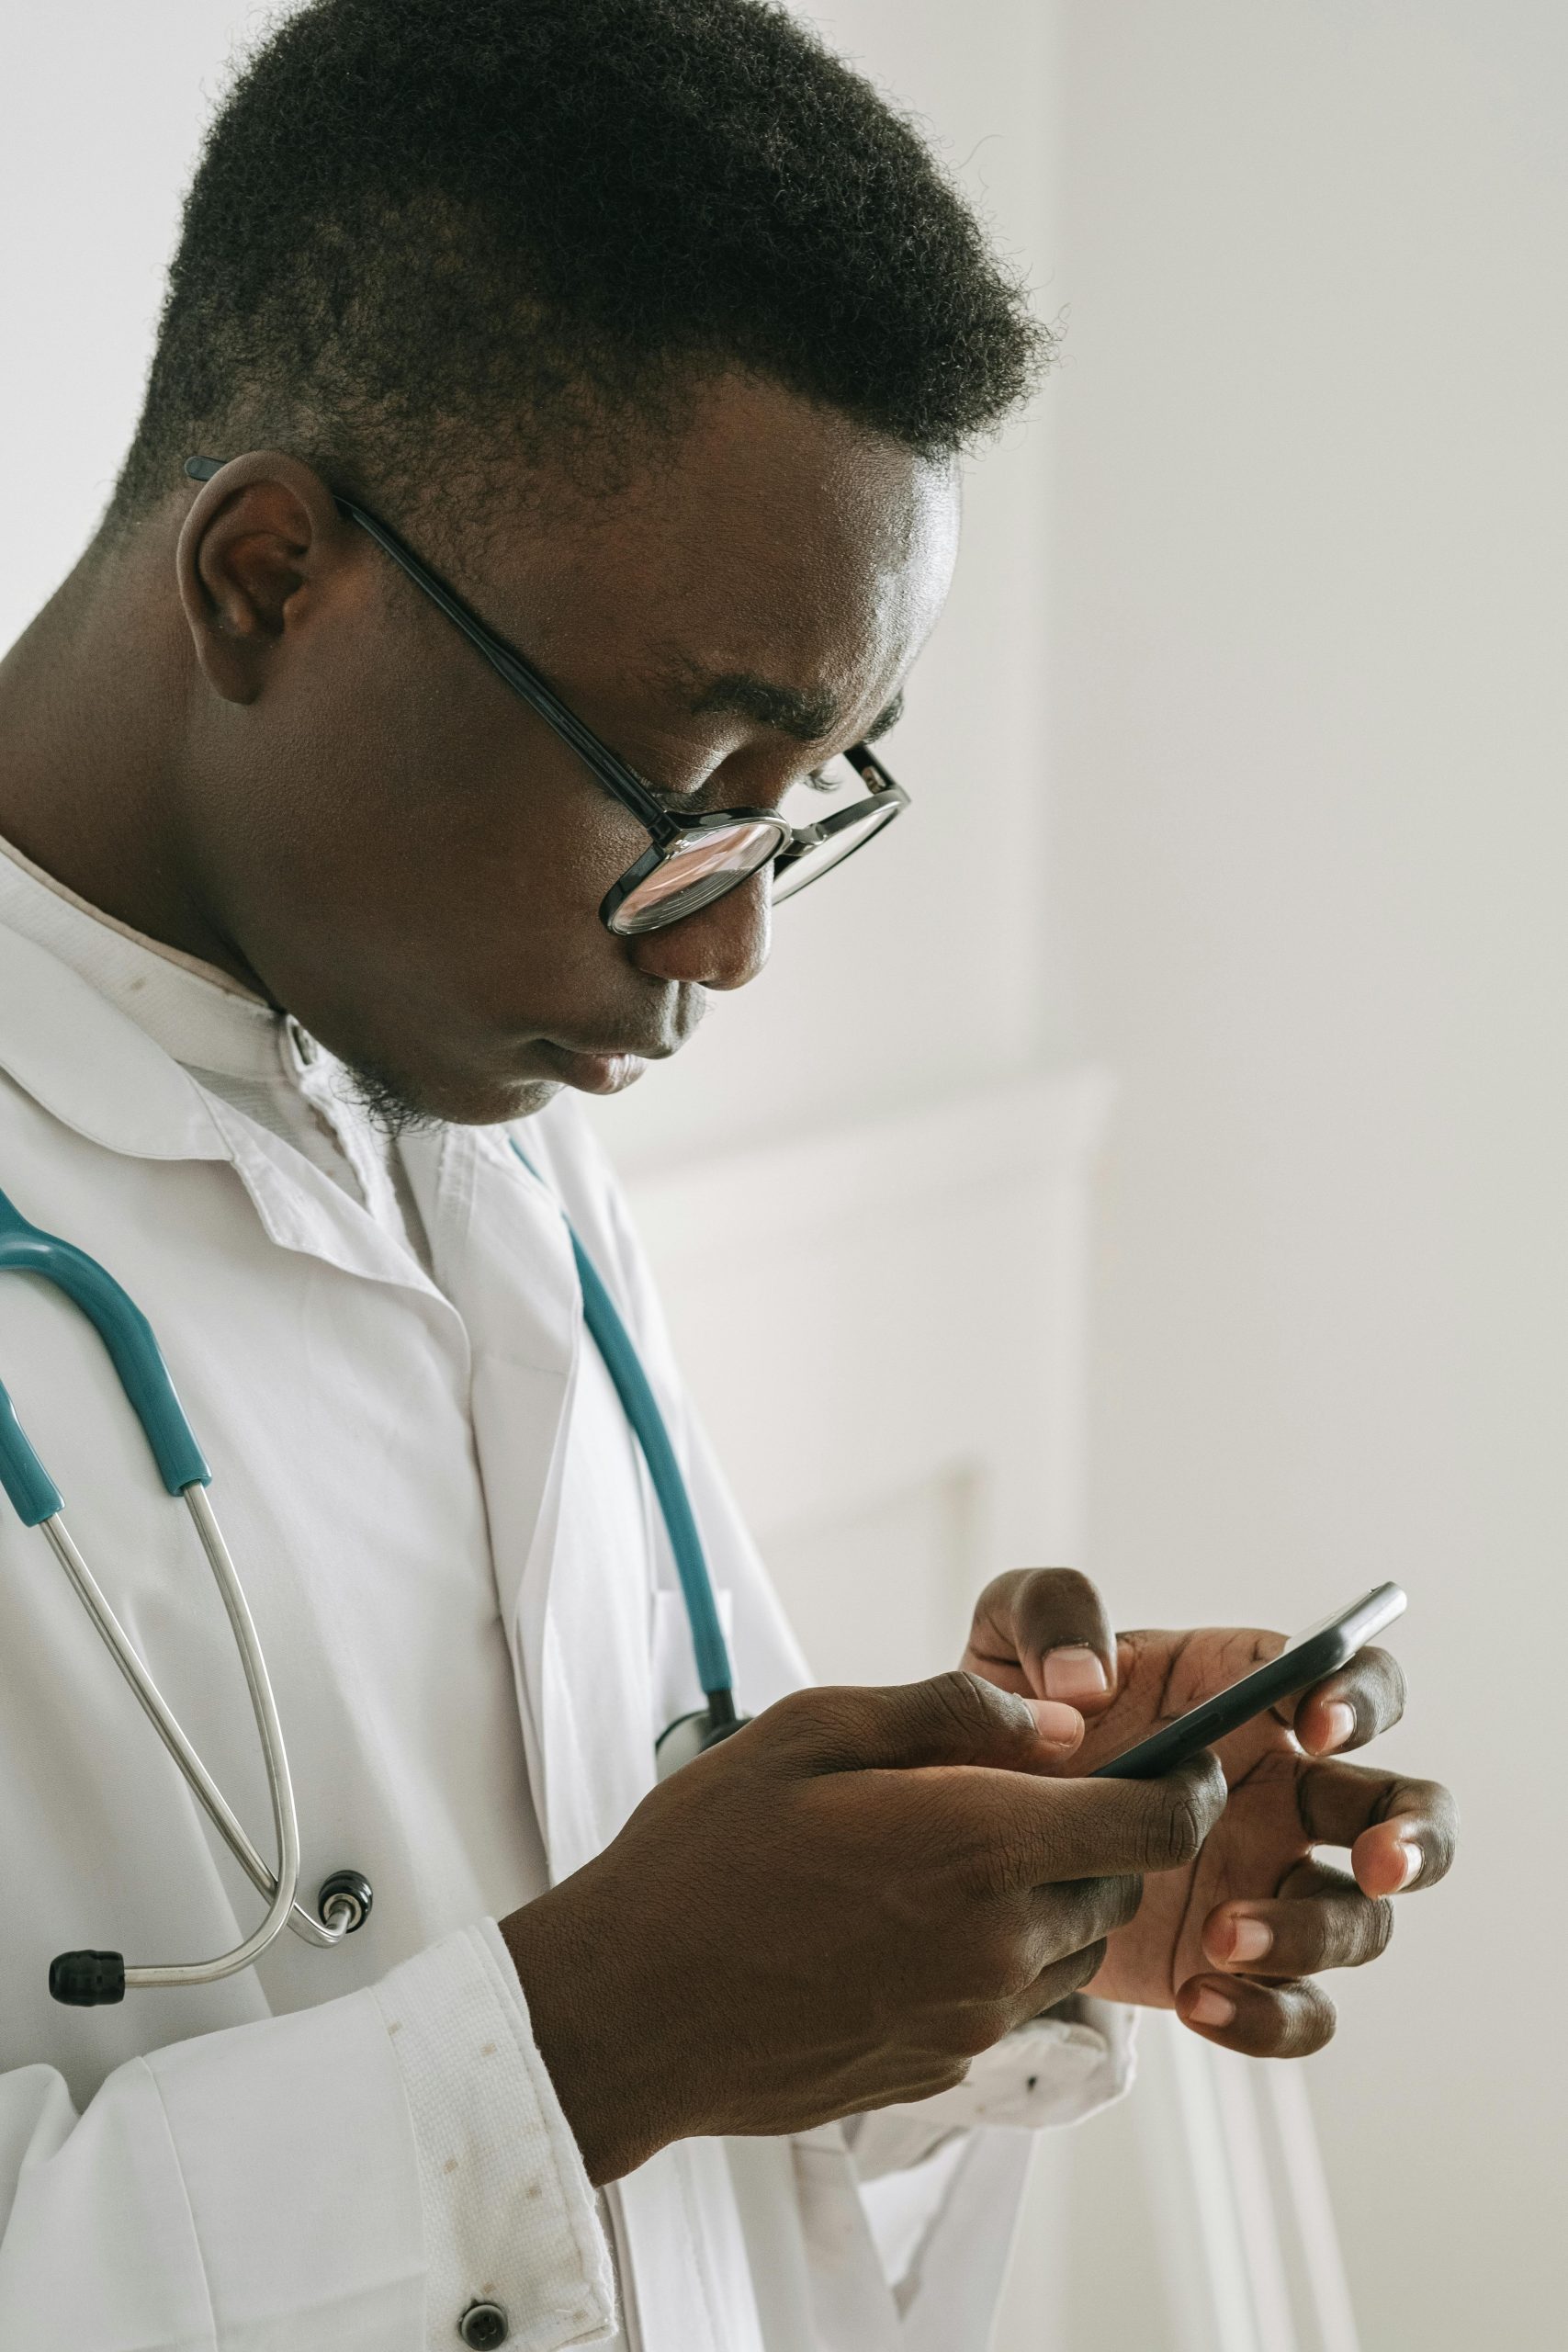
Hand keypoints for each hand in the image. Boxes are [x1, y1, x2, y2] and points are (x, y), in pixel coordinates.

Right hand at [501, 1672, 1224, 2180]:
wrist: (627, 2008)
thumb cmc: (705, 1855)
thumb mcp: (811, 1731)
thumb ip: (949, 1711)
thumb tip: (1057, 1721)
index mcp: (979, 1845)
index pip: (1153, 1822)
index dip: (1183, 1784)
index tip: (1175, 1760)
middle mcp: (998, 1945)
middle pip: (1117, 1887)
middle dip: (1093, 1835)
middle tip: (1012, 1797)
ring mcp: (972, 2021)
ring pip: (1068, 1949)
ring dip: (1042, 1900)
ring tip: (941, 1863)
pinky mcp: (939, 2072)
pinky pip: (1006, 2006)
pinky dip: (988, 1961)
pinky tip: (896, 1928)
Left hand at [963, 1569, 1457, 2057]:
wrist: (965, 1826)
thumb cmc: (1013, 1711)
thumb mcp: (1009, 1633)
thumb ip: (1049, 1614)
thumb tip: (1087, 1682)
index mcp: (1253, 1694)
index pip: (1357, 1681)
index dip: (1360, 1697)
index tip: (1311, 1724)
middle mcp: (1285, 1787)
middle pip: (1409, 1808)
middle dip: (1417, 1835)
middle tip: (1376, 1862)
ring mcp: (1271, 1880)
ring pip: (1363, 1922)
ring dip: (1315, 1933)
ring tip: (1222, 1936)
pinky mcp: (1240, 1964)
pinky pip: (1300, 2012)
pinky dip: (1267, 2019)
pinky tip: (1196, 1999)